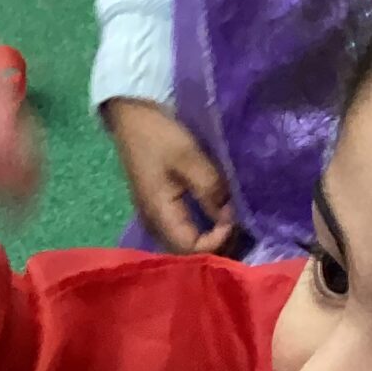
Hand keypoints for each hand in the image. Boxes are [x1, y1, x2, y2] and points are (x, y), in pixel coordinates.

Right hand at [104, 100, 234, 254]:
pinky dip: (203, 230)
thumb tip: (232, 216)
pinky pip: (184, 231)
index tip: (234, 218)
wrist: (131, 115)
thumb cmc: (158, 135)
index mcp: (159, 216)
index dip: (217, 241)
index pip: (192, 250)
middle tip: (240, 227)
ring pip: (186, 245)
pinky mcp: (160, 210)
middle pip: (188, 254)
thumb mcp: (189, 157)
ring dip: (211, 240)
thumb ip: (211, 189)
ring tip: (233, 225)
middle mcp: (155, 225)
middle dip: (217, 245)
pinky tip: (218, 219)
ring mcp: (156, 219)